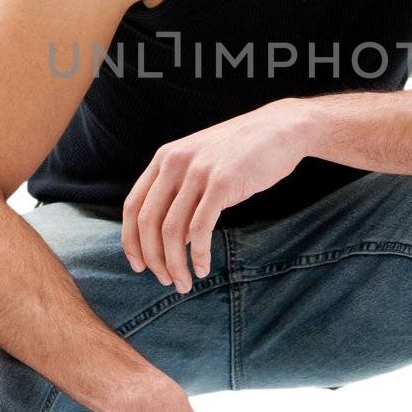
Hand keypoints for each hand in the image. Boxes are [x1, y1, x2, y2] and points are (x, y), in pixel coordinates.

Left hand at [121, 98, 307, 286]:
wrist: (281, 129)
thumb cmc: (243, 153)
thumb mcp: (202, 166)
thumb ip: (182, 196)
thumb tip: (175, 239)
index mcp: (164, 158)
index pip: (133, 206)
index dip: (130, 241)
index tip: (139, 265)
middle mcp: (175, 163)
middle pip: (147, 222)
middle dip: (153, 259)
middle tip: (166, 281)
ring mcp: (198, 172)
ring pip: (172, 230)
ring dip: (174, 264)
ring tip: (184, 283)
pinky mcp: (223, 183)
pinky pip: (200, 229)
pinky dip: (198, 255)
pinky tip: (203, 268)